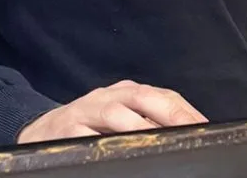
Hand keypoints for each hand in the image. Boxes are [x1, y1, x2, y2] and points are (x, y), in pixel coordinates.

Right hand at [16, 80, 206, 142]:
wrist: (41, 130)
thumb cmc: (90, 126)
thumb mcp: (120, 117)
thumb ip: (148, 121)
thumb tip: (186, 133)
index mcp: (126, 93)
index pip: (162, 95)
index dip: (184, 110)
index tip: (204, 127)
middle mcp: (107, 97)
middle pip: (143, 98)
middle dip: (168, 114)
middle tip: (188, 130)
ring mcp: (86, 111)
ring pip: (115, 114)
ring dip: (138, 127)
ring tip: (157, 140)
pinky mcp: (66, 130)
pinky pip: (85, 136)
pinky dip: (100, 143)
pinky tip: (114, 152)